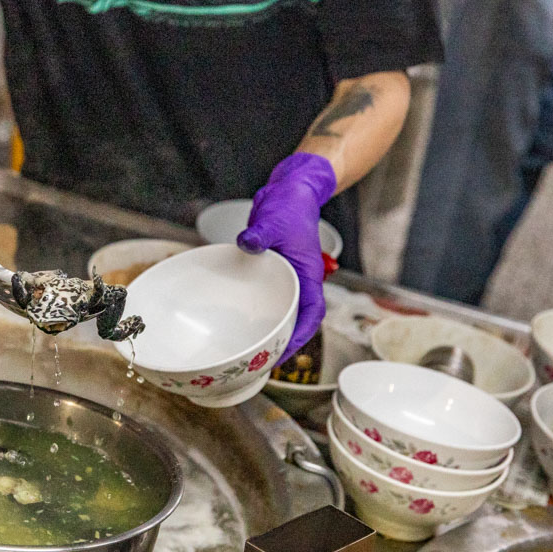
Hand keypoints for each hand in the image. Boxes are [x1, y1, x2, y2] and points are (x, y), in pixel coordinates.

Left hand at [237, 152, 336, 361]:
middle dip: (283, 341)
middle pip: (297, 319)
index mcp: (308, 274)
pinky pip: (267, 298)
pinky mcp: (272, 272)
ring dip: (271, 329)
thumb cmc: (290, 206)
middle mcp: (300, 280)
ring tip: (253, 350)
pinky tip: (241, 321)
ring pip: (281, 310)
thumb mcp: (275, 220)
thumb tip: (248, 243)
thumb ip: (261, 234)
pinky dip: (258, 311)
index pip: (311, 313)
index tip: (285, 352)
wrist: (288, 191)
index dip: (300, 335)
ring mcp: (286, 277)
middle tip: (262, 360)